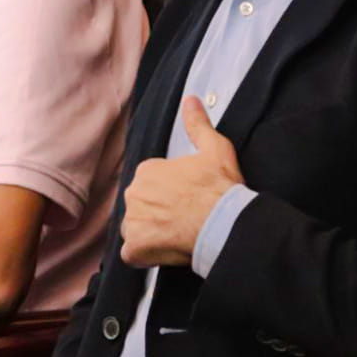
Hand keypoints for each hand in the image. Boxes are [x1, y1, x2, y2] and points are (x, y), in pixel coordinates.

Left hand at [120, 96, 243, 267]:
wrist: (224, 223)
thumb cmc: (220, 188)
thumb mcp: (215, 148)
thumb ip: (198, 124)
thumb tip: (191, 101)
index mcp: (148, 171)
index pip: (152, 183)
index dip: (171, 192)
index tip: (187, 198)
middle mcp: (134, 195)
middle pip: (142, 205)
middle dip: (158, 212)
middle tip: (184, 217)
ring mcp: (132, 223)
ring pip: (137, 229)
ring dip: (152, 233)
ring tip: (178, 234)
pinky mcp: (135, 249)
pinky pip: (133, 254)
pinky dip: (147, 255)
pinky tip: (168, 250)